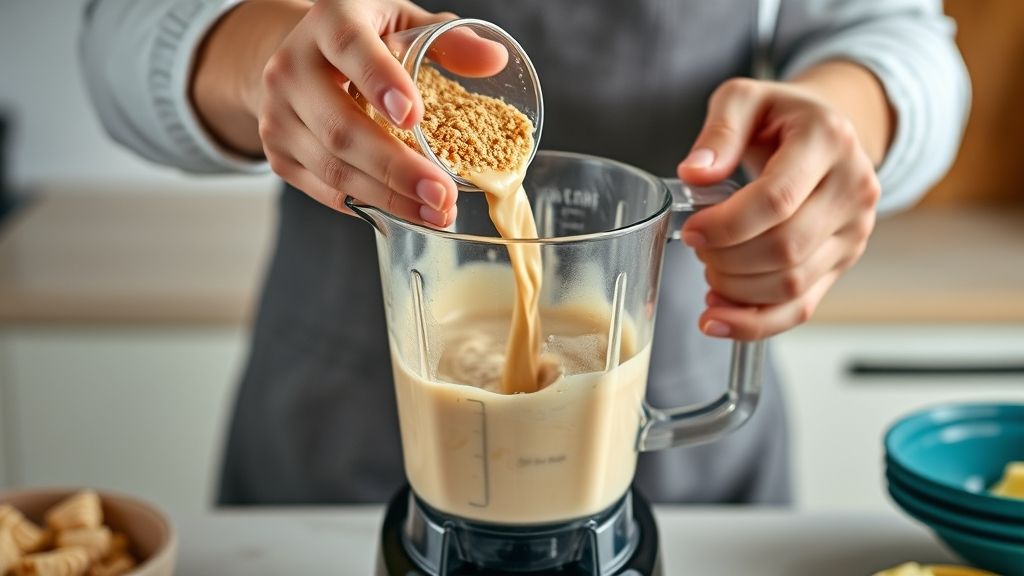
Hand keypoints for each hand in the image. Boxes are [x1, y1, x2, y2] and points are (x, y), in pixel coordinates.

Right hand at [192, 0, 505, 225]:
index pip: (350, 49)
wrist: (299, 58)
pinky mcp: (277, 153)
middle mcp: (292, 67)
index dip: (380, 82)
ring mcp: (278, 115)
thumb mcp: (404, 23)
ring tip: (436, 213)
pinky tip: (406, 212)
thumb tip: (494, 60)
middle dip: (396, 168)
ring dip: (388, 197)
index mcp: (329, 22)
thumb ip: (448, 40)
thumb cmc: (364, 40)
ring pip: (333, 168)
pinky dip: (368, 204)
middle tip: (442, 194)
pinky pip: (324, 189)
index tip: (413, 117)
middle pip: (340, 128)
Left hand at [677, 73, 884, 340]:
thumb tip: (694, 173)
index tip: (691, 231)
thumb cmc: (780, 116)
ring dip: (736, 290)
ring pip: (791, 284)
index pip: (776, 200)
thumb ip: (719, 130)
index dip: (725, 225)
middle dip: (727, 258)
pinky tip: (719, 317)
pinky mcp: (843, 262)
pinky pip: (801, 308)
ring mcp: (853, 231)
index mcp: (828, 141)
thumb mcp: (745, 99)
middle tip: (698, 247)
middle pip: (785, 248)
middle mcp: (852, 189)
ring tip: (709, 270)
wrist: (827, 130)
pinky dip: (755, 323)